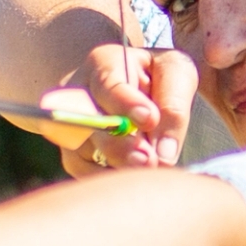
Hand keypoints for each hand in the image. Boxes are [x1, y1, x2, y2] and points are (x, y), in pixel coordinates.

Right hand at [29, 41, 199, 176]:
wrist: (136, 87)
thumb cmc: (159, 76)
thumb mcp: (176, 73)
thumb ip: (174, 105)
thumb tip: (164, 153)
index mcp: (104, 63)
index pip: (109, 84)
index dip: (126, 103)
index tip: (149, 118)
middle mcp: (78, 94)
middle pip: (87, 123)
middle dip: (119, 145)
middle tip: (149, 161)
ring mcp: (70, 125)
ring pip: (83, 152)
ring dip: (116, 167)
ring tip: (148, 174)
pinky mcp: (73, 154)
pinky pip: (84, 173)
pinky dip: (110, 180)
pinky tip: (135, 182)